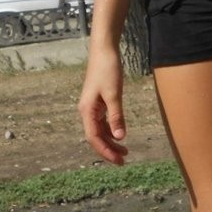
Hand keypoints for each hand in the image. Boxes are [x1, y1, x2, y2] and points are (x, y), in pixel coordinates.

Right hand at [78, 47, 128, 164]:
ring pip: (99, 130)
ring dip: (111, 141)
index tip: (118, 161)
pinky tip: (119, 134)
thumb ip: (116, 116)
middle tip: (124, 161)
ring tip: (125, 151)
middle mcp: (87, 111)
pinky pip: (102, 121)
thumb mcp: (114, 94)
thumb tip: (120, 138)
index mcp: (87, 111)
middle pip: (96, 136)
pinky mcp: (98, 100)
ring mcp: (92, 106)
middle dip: (109, 150)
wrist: (104, 50)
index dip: (105, 151)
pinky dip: (111, 129)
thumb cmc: (107, 69)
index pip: (94, 138)